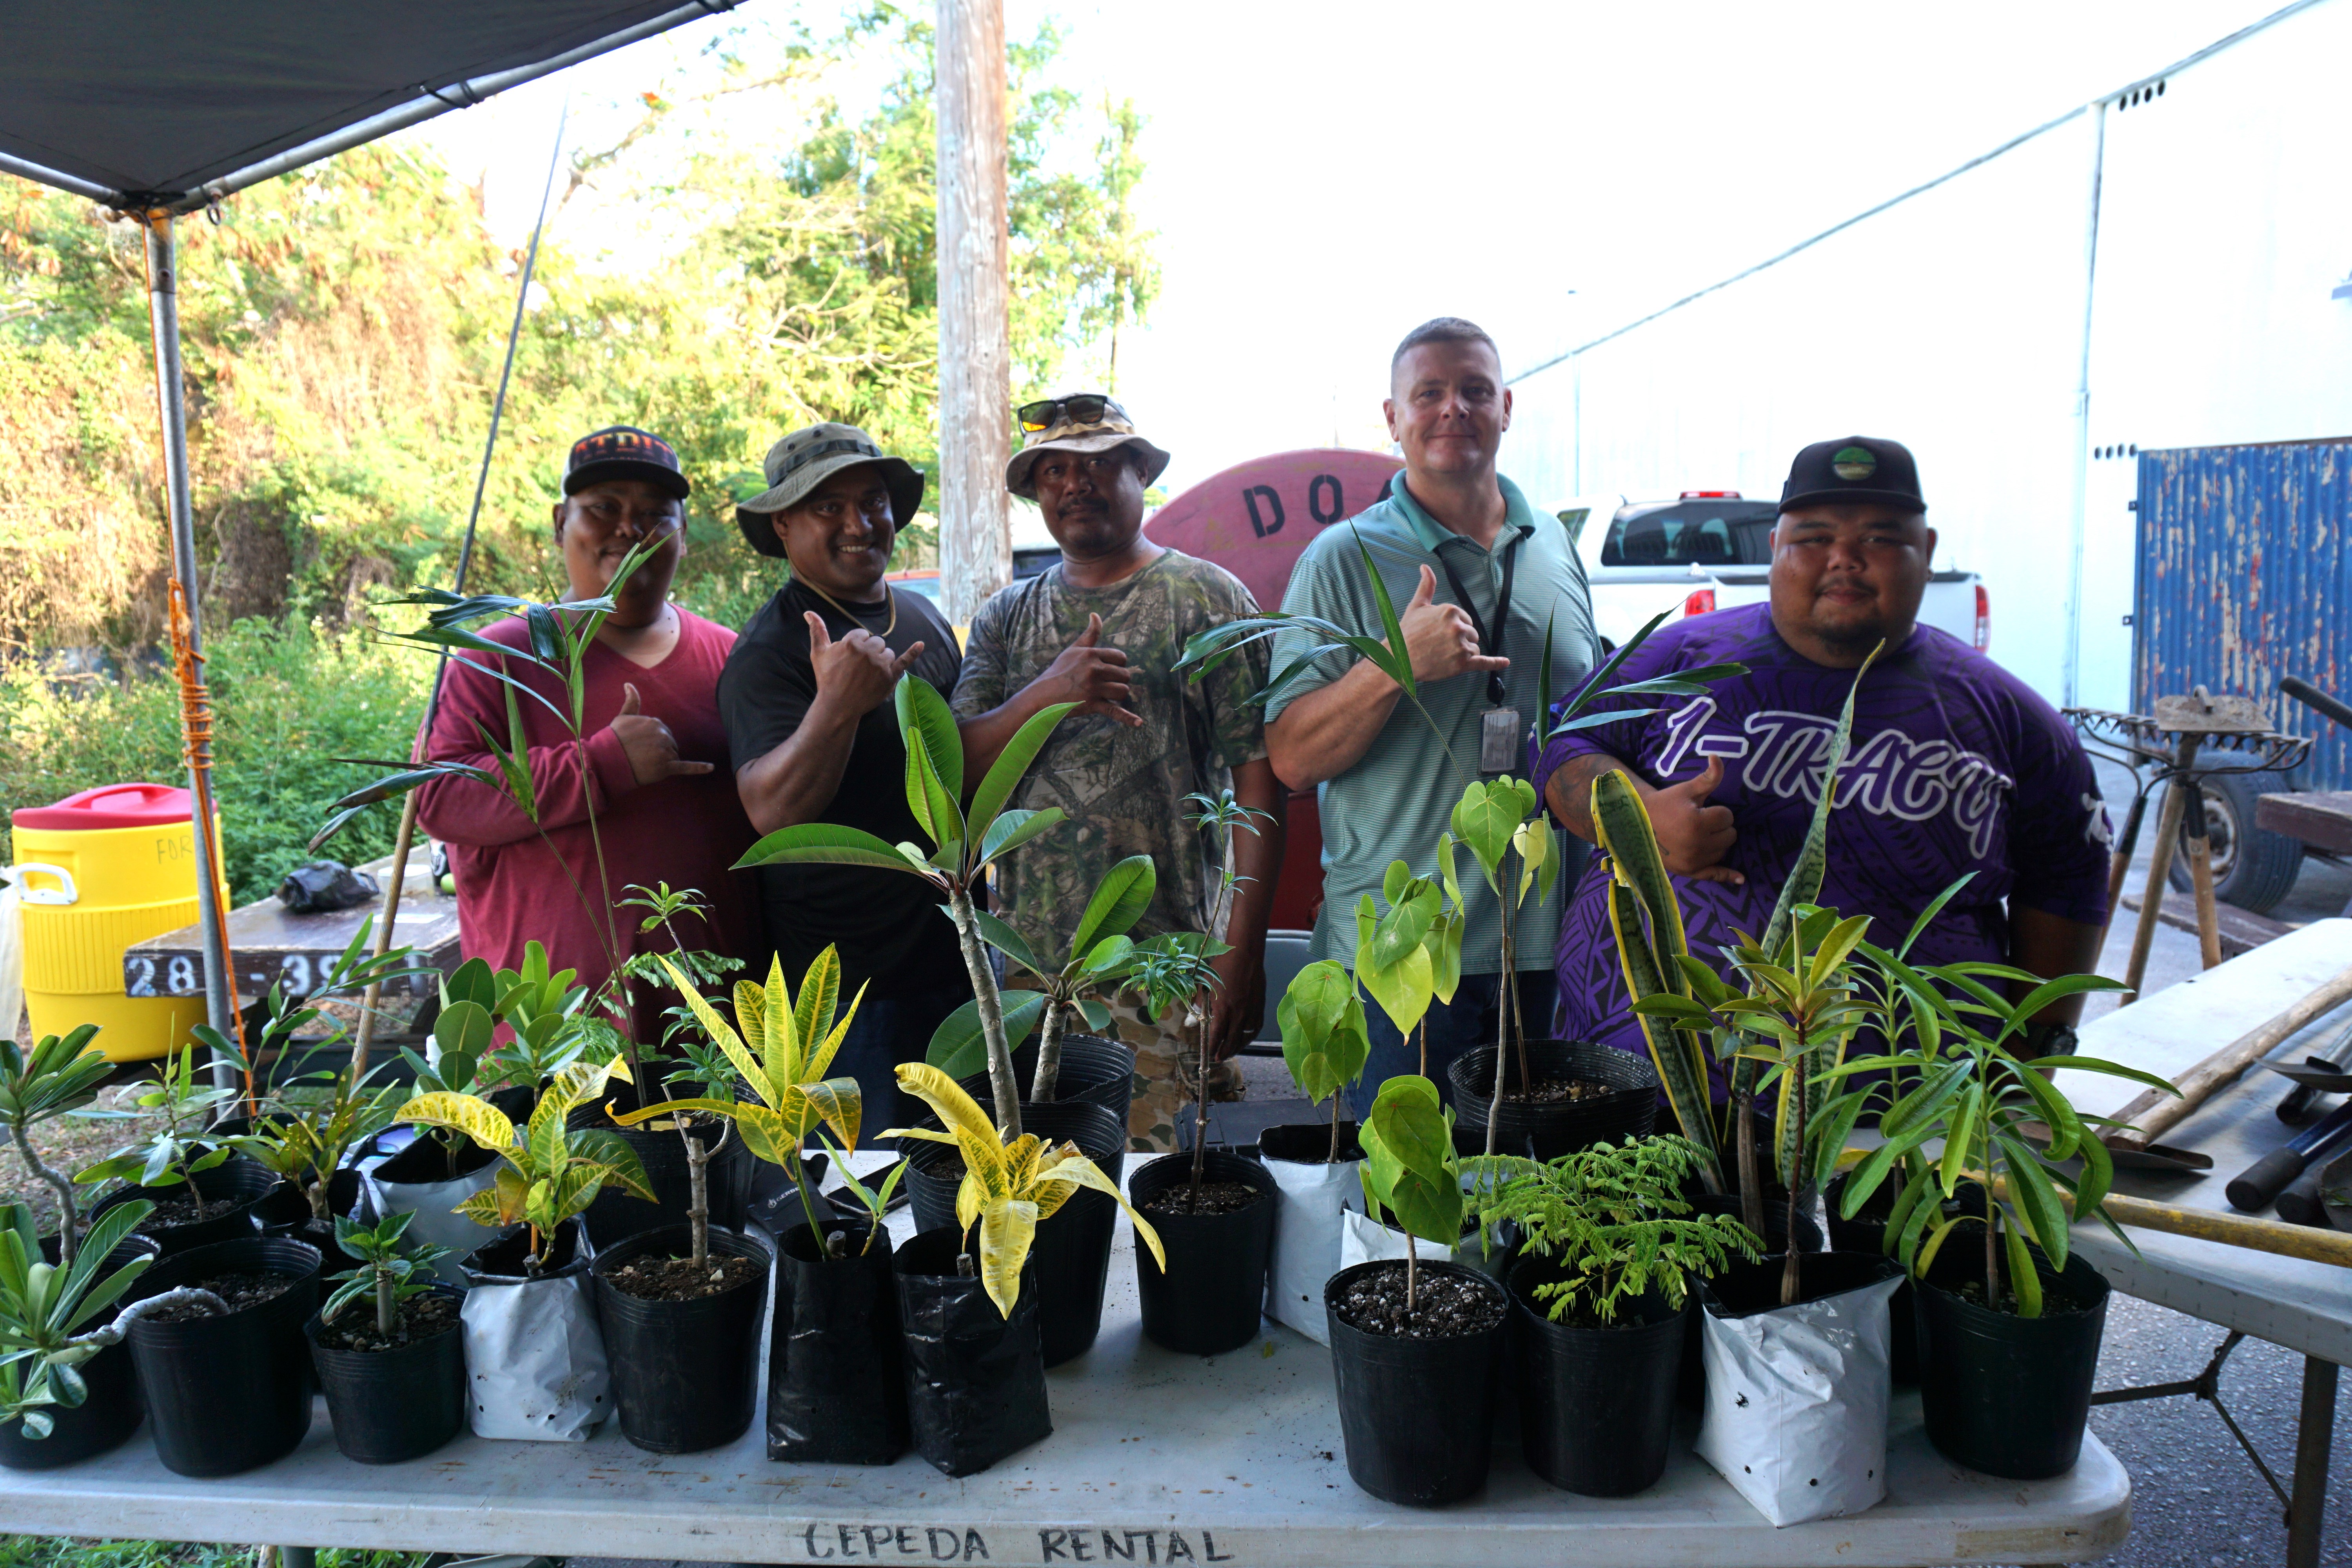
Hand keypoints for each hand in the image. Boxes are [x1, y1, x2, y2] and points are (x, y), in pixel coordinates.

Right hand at [610, 682, 715, 786]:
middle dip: (658, 749)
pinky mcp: (667, 767)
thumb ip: (631, 701)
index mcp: (655, 722)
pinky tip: (710, 768)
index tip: (638, 745)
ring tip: (645, 763)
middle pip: (669, 743)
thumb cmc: (614, 739)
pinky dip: (699, 768)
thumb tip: (628, 684)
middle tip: (640, 755)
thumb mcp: (623, 717)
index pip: (662, 731)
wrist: (607, 760)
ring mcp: (666, 751)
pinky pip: (686, 767)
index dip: (651, 740)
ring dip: (663, 760)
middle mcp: (663, 734)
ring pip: (673, 755)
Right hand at [806, 611, 919, 714]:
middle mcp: (868, 651)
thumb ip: (817, 630)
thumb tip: (808, 612)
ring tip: (868, 674)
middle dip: (869, 652)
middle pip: (877, 642)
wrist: (837, 706)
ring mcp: (881, 665)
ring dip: (881, 660)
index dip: (856, 646)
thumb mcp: (819, 653)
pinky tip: (921, 644)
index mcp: (852, 642)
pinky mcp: (890, 677)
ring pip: (888, 653)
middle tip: (858, 669)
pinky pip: (904, 661)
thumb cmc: (827, 678)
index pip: (862, 635)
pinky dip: (914, 652)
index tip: (849, 659)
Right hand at [1034, 612, 1143, 727]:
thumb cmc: (1059, 672)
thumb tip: (1096, 614)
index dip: (1118, 665)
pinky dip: (1128, 718)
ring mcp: (1094, 688)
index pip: (1121, 658)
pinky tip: (1139, 723)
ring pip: (1123, 691)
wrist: (1042, 696)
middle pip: (1125, 675)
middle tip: (1106, 684)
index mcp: (1091, 655)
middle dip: (1119, 680)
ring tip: (1107, 695)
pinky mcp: (1093, 705)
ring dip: (1118, 695)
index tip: (1108, 670)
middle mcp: (1094, 670)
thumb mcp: (1073, 650)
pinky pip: (1115, 711)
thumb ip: (1090, 634)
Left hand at [1203, 940, 1262, 1062]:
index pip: (1216, 1036)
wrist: (1246, 956)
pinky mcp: (1260, 1008)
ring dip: (1236, 1047)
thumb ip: (1199, 1005)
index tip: (1207, 1053)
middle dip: (1224, 1052)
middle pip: (1231, 1041)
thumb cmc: (1222, 968)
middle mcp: (1238, 1015)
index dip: (1212, 1047)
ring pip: (1244, 1037)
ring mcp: (1251, 1012)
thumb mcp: (1205, 986)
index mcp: (1223, 1009)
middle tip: (1218, 1058)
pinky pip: (1255, 1029)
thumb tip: (1192, 1022)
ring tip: (1230, 1052)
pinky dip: (1249, 1037)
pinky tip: (1244, 1040)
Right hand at [1397, 565, 1509, 684]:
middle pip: (1471, 634)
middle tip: (1439, 646)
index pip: (1465, 620)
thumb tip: (1425, 566)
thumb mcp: (1417, 605)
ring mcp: (1461, 646)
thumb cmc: (1406, 632)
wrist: (1399, 660)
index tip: (1439, 634)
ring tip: (1443, 656)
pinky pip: (1484, 662)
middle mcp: (1459, 627)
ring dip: (1462, 654)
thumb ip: (1427, 585)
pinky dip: (1495, 663)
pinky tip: (1505, 662)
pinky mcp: (1462, 664)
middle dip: (1459, 640)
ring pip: (1473, 649)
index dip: (1454, 628)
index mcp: (1451, 611)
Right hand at [1647, 756, 1742, 883]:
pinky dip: (1728, 876)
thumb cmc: (1665, 804)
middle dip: (1720, 827)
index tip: (1702, 809)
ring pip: (1724, 851)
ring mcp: (1693, 861)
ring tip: (1698, 835)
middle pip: (1730, 835)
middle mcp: (1697, 844)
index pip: (1727, 816)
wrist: (1639, 824)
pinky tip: (1741, 879)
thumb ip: (1708, 777)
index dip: (1717, 811)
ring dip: (1717, 843)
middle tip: (1700, 821)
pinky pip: (1715, 876)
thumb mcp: (1686, 789)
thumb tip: (1718, 757)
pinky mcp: (1689, 871)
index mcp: (1697, 822)